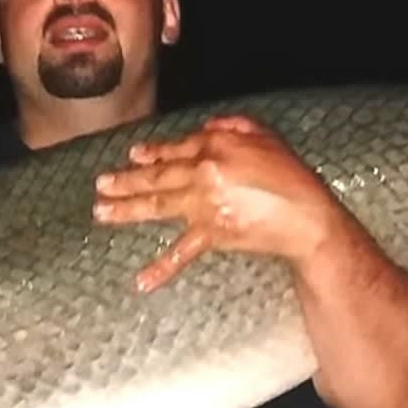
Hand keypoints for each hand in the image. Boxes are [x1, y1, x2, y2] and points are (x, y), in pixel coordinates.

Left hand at [93, 114, 342, 291]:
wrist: (306, 217)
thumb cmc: (292, 176)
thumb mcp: (266, 137)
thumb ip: (235, 125)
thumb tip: (208, 125)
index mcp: (216, 144)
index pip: (176, 149)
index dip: (152, 152)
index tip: (132, 154)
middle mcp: (203, 171)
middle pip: (158, 175)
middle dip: (126, 180)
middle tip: (101, 185)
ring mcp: (204, 203)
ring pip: (158, 204)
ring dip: (126, 209)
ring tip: (101, 212)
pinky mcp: (212, 233)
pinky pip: (181, 252)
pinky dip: (161, 269)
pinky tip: (141, 282)